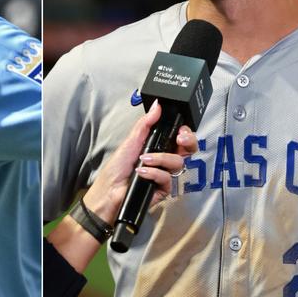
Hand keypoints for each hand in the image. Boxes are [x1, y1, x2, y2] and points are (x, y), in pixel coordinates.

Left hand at [82, 100, 197, 223]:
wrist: (108, 190)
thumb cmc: (117, 167)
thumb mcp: (131, 141)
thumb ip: (146, 123)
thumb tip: (158, 105)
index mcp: (159, 147)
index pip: (181, 138)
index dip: (185, 133)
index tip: (180, 130)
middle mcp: (165, 160)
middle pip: (188, 150)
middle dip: (188, 142)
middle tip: (179, 140)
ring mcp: (165, 174)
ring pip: (178, 163)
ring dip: (161, 159)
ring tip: (144, 160)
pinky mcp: (163, 189)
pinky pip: (167, 178)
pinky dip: (154, 173)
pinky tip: (142, 173)